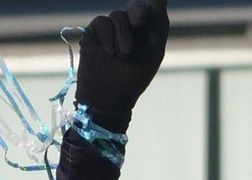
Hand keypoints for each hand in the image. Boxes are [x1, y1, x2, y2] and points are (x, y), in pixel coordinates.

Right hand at [74, 0, 170, 128]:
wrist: (109, 97)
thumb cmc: (134, 77)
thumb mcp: (152, 51)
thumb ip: (157, 23)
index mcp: (148, 31)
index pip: (154, 7)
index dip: (156, 1)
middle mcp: (130, 27)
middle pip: (137, 6)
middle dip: (138, 12)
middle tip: (139, 23)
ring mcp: (111, 28)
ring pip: (118, 15)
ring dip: (123, 36)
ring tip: (123, 56)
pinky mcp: (94, 32)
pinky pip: (103, 22)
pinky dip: (108, 37)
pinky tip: (110, 53)